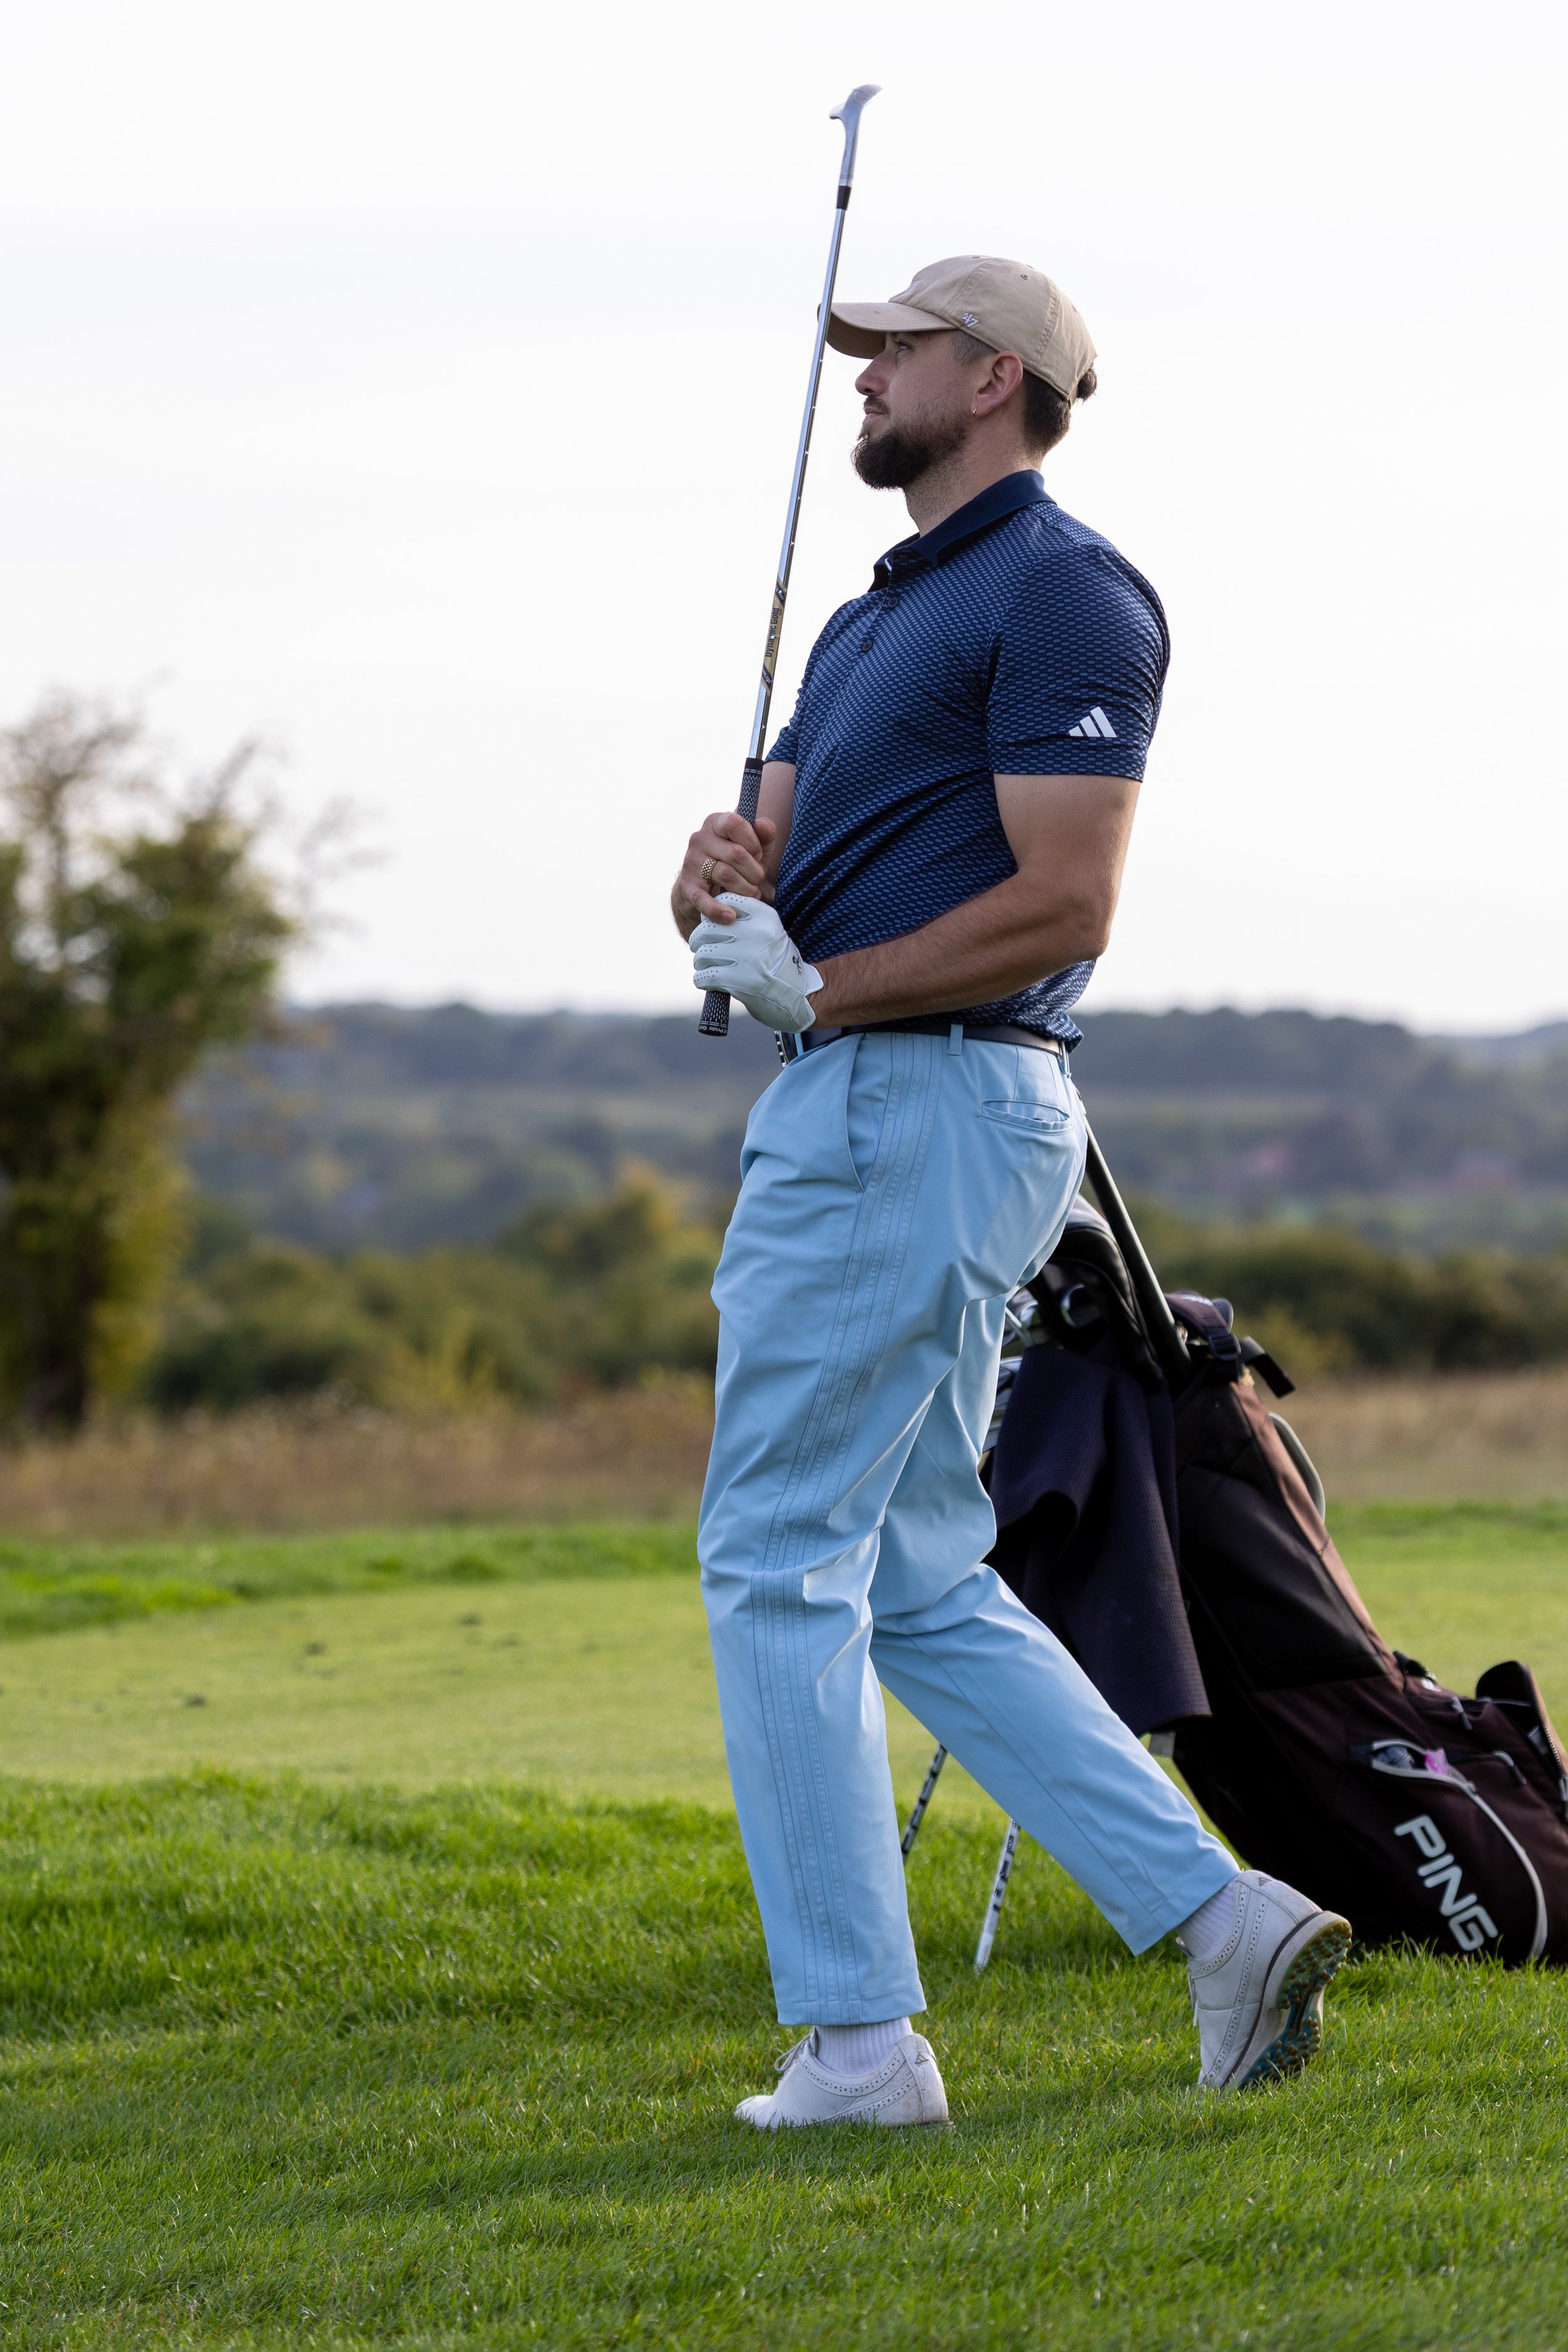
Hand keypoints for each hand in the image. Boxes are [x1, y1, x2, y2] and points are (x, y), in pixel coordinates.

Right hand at [674, 811, 776, 938]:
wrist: (705, 888)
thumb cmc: (735, 863)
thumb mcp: (753, 847)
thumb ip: (764, 834)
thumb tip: (764, 826)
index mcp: (715, 822)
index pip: (735, 823)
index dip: (752, 842)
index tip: (757, 856)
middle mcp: (699, 838)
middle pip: (735, 853)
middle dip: (754, 871)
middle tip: (757, 879)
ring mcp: (691, 862)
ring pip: (726, 875)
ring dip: (745, 889)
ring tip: (751, 895)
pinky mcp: (687, 886)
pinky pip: (703, 899)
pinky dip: (719, 910)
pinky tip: (731, 916)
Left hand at [691, 895, 822, 1031]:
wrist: (797, 995)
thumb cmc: (776, 962)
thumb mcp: (769, 930)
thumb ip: (743, 919)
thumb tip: (706, 915)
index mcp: (764, 916)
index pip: (724, 901)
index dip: (713, 914)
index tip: (715, 926)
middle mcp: (754, 933)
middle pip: (706, 929)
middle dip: (701, 942)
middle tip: (706, 950)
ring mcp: (744, 957)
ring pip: (702, 954)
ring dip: (702, 963)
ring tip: (711, 967)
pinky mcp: (736, 981)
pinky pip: (703, 976)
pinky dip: (703, 980)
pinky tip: (711, 981)